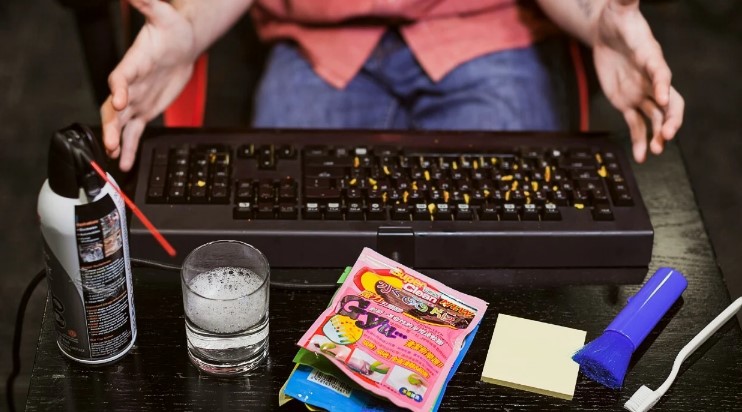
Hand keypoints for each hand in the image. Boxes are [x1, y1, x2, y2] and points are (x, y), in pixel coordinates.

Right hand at [101, 0, 196, 170]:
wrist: (181, 44)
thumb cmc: (170, 28)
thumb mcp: (163, 14)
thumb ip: (147, 4)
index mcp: (132, 63)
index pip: (120, 76)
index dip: (118, 88)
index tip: (119, 99)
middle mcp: (129, 84)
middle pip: (114, 106)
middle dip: (112, 124)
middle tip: (111, 140)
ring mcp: (135, 99)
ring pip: (121, 123)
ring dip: (117, 140)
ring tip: (115, 156)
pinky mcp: (143, 110)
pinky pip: (133, 132)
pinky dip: (129, 147)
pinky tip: (125, 162)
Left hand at [592, 0, 683, 162]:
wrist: (608, 30)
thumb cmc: (618, 17)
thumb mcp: (620, 6)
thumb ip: (626, 0)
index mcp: (651, 57)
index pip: (661, 72)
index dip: (664, 85)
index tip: (664, 98)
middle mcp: (652, 79)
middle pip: (669, 103)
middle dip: (670, 119)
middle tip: (667, 135)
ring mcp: (642, 92)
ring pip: (655, 118)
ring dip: (656, 135)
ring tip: (654, 151)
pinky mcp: (628, 102)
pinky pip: (636, 124)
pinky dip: (638, 140)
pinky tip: (640, 157)